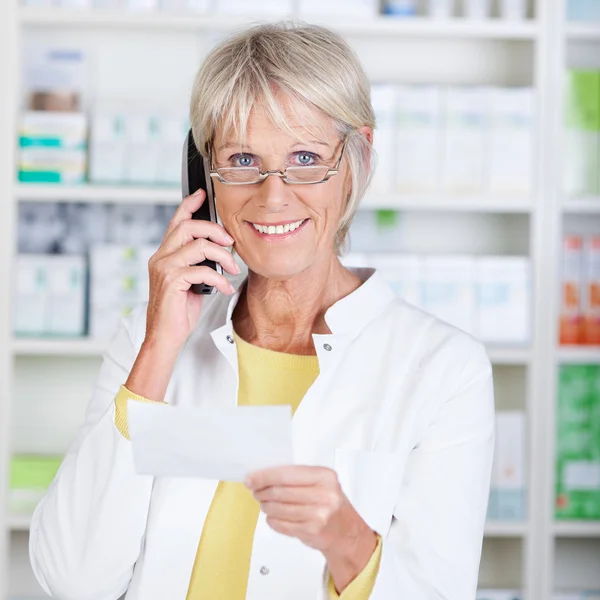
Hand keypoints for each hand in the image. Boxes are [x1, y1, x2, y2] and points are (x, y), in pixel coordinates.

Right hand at [145, 188, 240, 351]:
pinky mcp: (172, 281)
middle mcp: (161, 257)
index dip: (189, 205)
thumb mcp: (191, 281)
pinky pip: (202, 270)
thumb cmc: (178, 311)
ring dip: (223, 256)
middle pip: (189, 227)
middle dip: (215, 230)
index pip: (176, 222)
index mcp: (165, 254)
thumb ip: (198, 263)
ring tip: (232, 269)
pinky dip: (220, 279)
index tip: (203, 194)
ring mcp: (164, 268)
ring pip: (199, 246)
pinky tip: (225, 288)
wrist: (165, 336)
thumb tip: (220, 250)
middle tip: (230, 242)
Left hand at [245, 465, 377, 592]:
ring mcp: (319, 515)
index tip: (251, 478)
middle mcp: (324, 495)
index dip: (265, 476)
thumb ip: (298, 478)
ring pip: (279, 508)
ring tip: (265, 504)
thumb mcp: (322, 483)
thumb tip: (263, 476)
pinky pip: (281, 525)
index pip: (287, 474)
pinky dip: (273, 520)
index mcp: (325, 477)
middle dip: (262, 491)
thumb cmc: (330, 504)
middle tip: (255, 491)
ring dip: (266, 506)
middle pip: (280, 491)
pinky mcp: (312, 531)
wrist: (347, 532)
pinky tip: (274, 517)